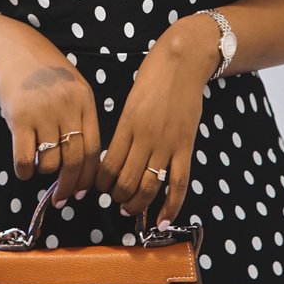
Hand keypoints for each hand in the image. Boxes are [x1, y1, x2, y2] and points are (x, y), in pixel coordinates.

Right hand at [0, 16, 101, 204]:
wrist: (13, 48)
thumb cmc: (44, 73)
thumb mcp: (72, 88)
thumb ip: (78, 118)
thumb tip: (82, 164)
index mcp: (85, 101)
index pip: (94, 149)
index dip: (89, 176)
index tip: (82, 191)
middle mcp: (67, 107)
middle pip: (75, 160)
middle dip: (70, 185)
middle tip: (61, 199)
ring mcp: (43, 112)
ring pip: (50, 161)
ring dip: (44, 172)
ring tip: (38, 167)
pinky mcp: (18, 117)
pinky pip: (25, 157)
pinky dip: (24, 171)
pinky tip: (23, 169)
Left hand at [96, 17, 218, 225]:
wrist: (184, 62)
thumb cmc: (153, 77)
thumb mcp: (130, 101)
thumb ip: (124, 129)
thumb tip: (115, 157)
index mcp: (126, 125)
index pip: (107, 165)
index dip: (100, 184)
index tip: (98, 188)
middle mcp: (144, 138)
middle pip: (125, 181)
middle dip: (116, 197)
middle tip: (115, 201)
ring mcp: (167, 144)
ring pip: (149, 187)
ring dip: (137, 204)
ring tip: (130, 210)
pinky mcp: (186, 147)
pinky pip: (179, 184)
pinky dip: (172, 206)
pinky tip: (162, 221)